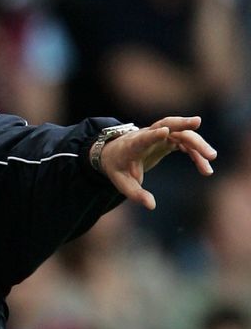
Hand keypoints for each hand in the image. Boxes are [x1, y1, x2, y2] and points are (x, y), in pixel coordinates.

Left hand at [99, 116, 216, 209]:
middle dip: (182, 124)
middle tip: (198, 122)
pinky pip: (184, 143)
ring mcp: (158, 135)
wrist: (116, 154)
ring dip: (196, 142)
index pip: (143, 138)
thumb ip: (136, 194)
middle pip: (166, 125)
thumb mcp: (122, 183)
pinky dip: (195, 153)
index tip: (164, 130)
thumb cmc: (118, 168)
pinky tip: (205, 168)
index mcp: (132, 145)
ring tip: (211, 158)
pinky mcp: (167, 140)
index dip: (152, 135)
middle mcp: (146, 135)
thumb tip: (151, 205)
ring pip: (180, 132)